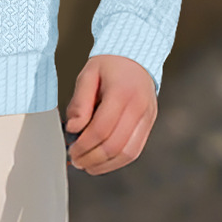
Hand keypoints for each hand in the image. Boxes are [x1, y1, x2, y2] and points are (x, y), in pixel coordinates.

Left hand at [63, 55, 156, 175]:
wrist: (136, 56)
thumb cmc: (109, 65)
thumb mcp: (87, 75)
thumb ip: (79, 102)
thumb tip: (73, 129)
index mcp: (122, 92)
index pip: (101, 129)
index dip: (84, 145)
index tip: (71, 151)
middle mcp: (139, 107)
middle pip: (115, 145)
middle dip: (92, 159)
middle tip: (76, 161)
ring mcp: (148, 117)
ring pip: (128, 153)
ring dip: (105, 165)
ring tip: (88, 166)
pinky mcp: (150, 123)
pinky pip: (136, 150)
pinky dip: (118, 161)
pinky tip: (102, 162)